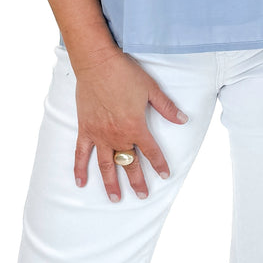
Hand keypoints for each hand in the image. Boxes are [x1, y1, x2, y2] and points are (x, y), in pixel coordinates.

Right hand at [72, 47, 188, 201]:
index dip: (159, 164)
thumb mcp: (151, 89)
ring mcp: (99, 135)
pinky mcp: (85, 129)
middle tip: (142, 196)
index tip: (165, 175)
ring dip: (111, 183)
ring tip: (115, 198)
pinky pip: (81, 153)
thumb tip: (183, 119)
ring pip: (106, 165)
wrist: (97, 63)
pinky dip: (80, 168)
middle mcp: (117, 135)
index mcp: (136, 127)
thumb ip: (166, 107)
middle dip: (137, 181)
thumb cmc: (125, 74)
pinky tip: (80, 182)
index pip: (151, 152)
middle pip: (129, 164)